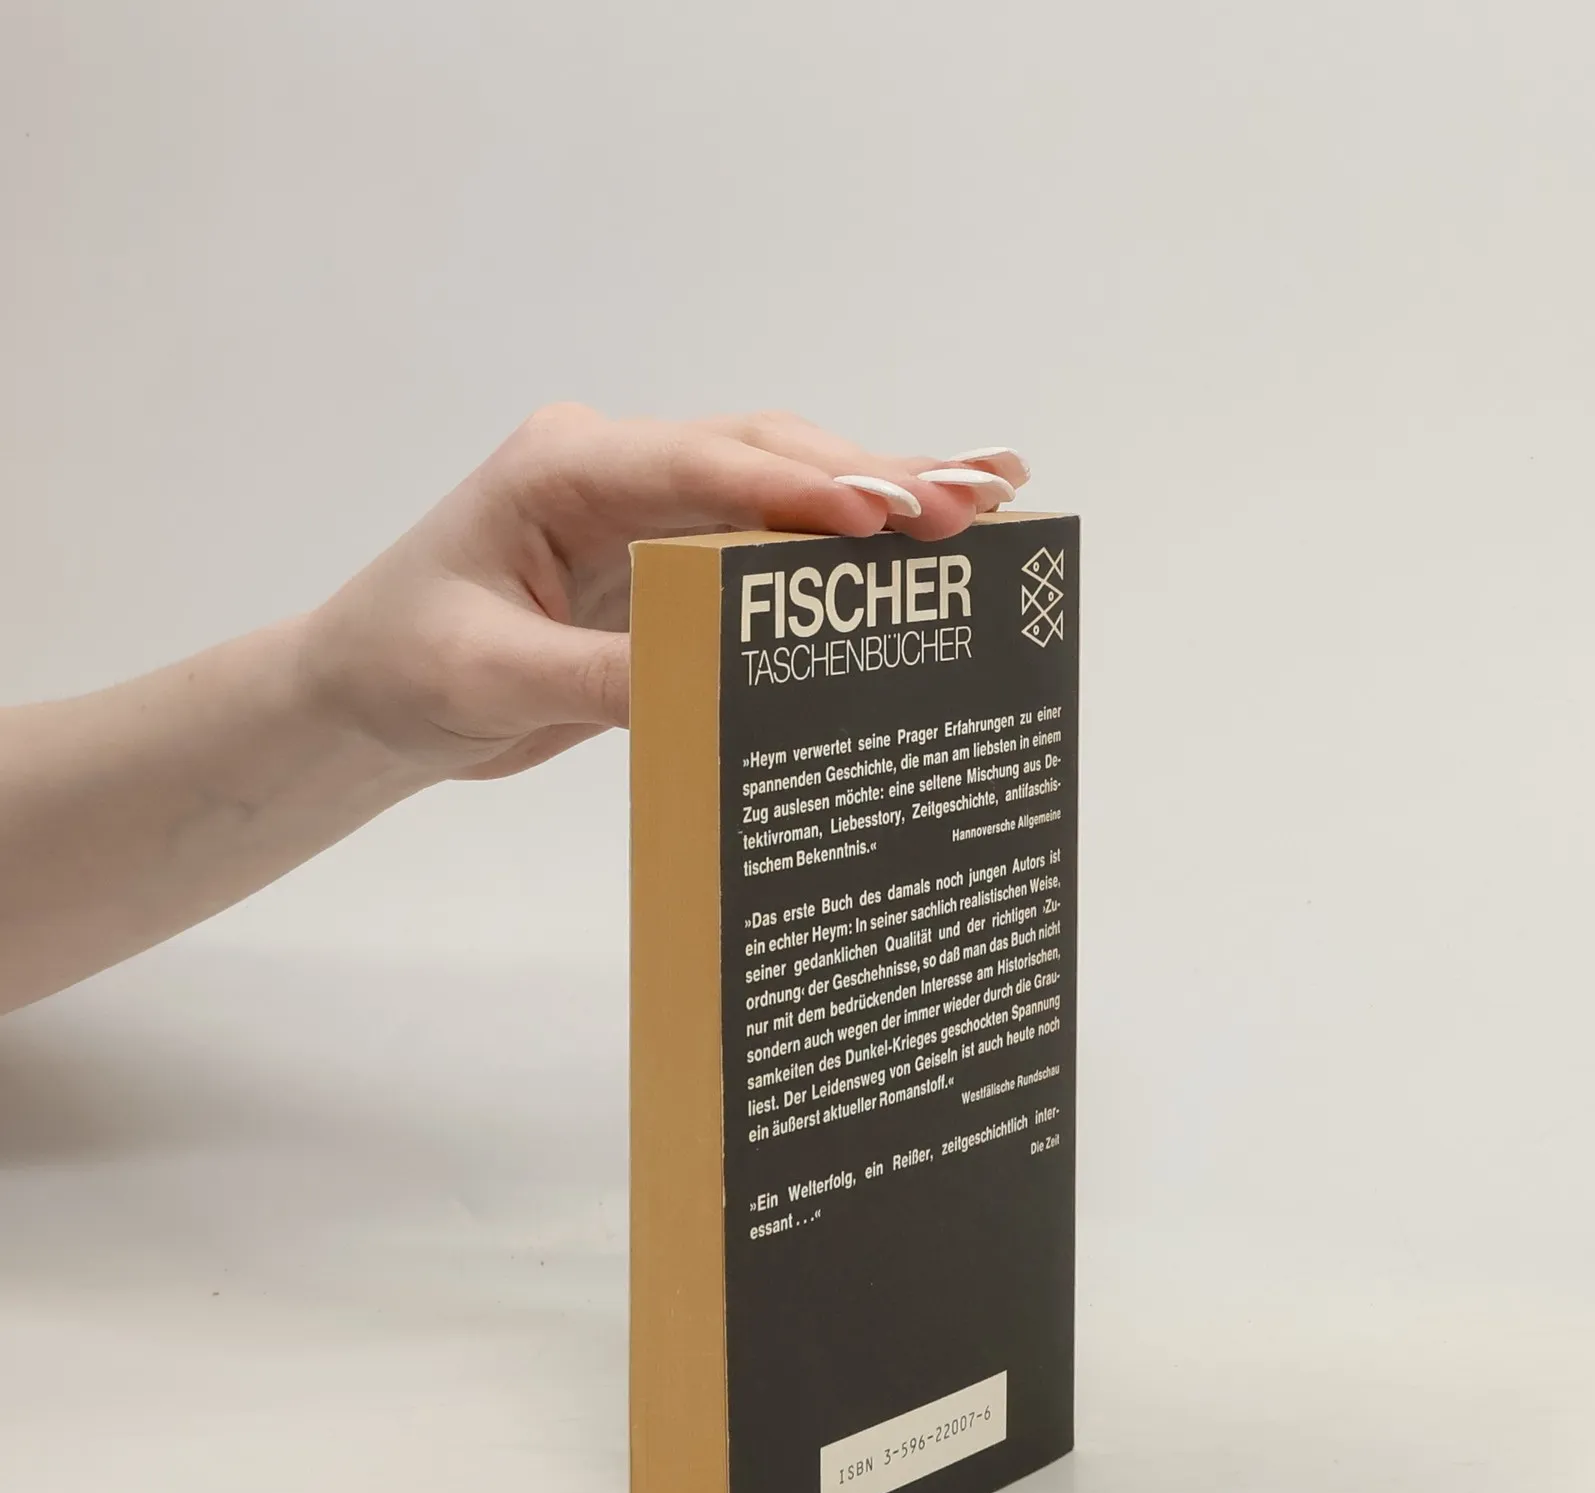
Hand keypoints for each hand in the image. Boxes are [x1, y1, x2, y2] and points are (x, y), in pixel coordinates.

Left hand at [297, 406, 1030, 781]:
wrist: (368, 696)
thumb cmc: (406, 666)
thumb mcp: (494, 678)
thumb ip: (606, 679)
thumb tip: (723, 689)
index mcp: (564, 470)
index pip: (699, 468)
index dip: (797, 487)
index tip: (884, 512)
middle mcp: (619, 469)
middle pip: (765, 456)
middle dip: (871, 478)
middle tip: (973, 505)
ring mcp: (651, 508)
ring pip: (783, 486)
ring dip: (880, 495)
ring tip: (987, 501)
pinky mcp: (672, 558)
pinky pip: (769, 544)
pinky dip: (843, 547)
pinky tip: (919, 539)